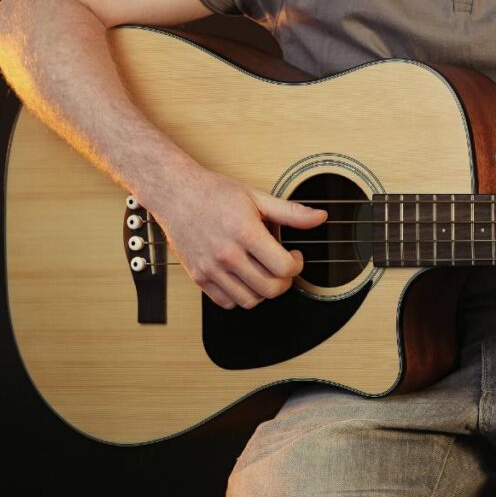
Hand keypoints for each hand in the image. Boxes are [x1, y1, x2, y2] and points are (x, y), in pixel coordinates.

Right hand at [142, 167, 326, 308]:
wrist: (176, 194)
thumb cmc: (214, 193)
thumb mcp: (256, 197)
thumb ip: (290, 212)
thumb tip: (319, 217)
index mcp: (245, 233)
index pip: (283, 268)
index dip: (296, 266)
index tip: (294, 257)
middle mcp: (227, 254)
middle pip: (270, 289)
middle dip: (284, 281)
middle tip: (282, 268)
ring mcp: (211, 268)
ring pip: (250, 300)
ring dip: (263, 291)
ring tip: (263, 272)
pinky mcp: (198, 277)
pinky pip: (226, 303)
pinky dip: (240, 296)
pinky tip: (243, 278)